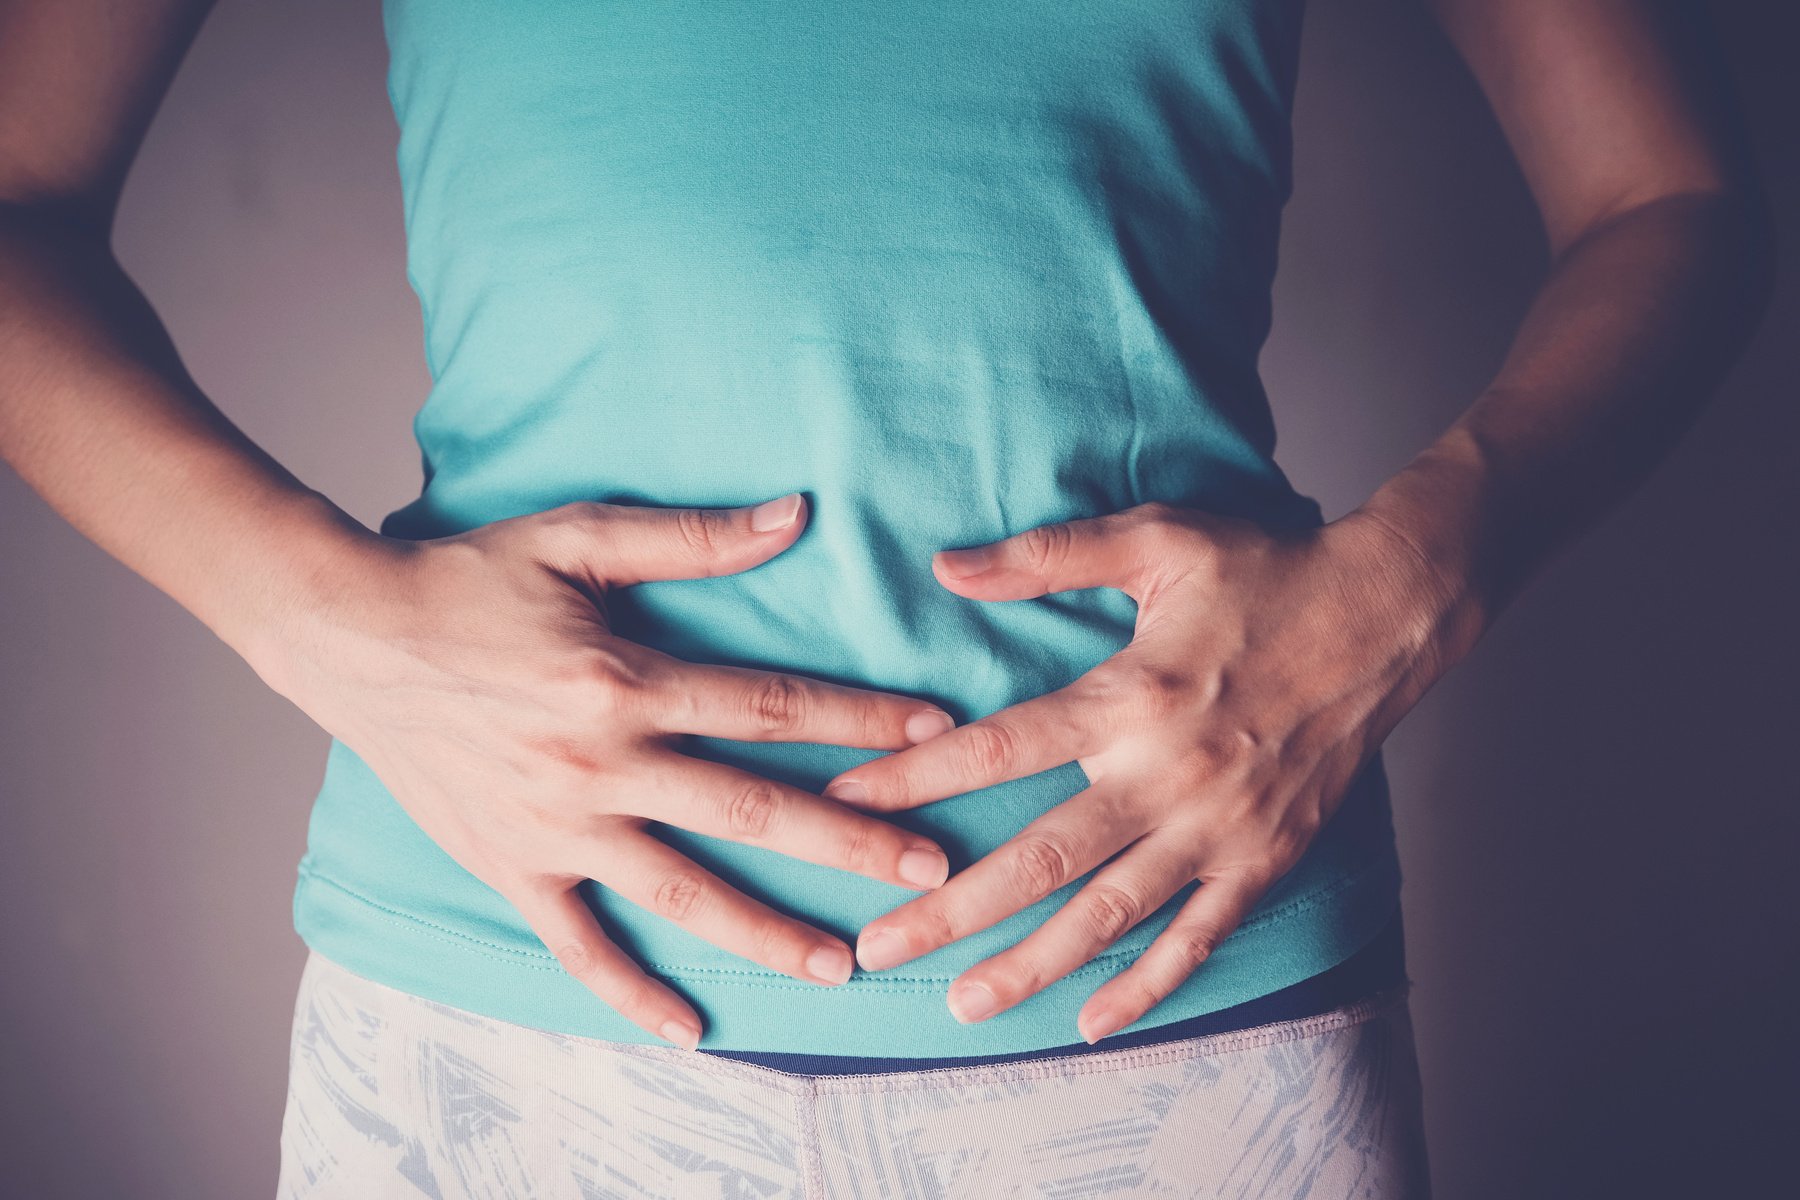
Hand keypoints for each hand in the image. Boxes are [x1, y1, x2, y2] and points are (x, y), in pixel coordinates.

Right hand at [252, 493, 957, 1049]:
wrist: (350, 636)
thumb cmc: (469, 579)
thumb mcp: (579, 538)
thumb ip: (693, 538)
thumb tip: (797, 514)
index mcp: (627, 680)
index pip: (772, 707)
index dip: (862, 720)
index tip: (936, 734)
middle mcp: (600, 763)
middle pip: (750, 809)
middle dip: (849, 842)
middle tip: (928, 871)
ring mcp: (555, 825)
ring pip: (680, 891)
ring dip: (765, 931)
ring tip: (840, 965)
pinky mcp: (510, 867)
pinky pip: (580, 944)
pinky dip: (630, 993)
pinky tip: (689, 1031)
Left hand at [821, 500, 1465, 1042]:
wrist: (1387, 613)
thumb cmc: (1265, 570)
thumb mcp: (1156, 539)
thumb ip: (1046, 555)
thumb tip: (945, 566)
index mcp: (1128, 695)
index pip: (995, 749)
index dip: (911, 781)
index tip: (844, 808)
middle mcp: (1166, 774)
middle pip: (1036, 857)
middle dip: (948, 908)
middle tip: (875, 946)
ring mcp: (1217, 827)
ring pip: (1106, 915)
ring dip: (1029, 965)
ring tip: (959, 1004)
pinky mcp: (1262, 857)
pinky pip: (1195, 937)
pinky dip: (1145, 986)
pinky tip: (1091, 1023)